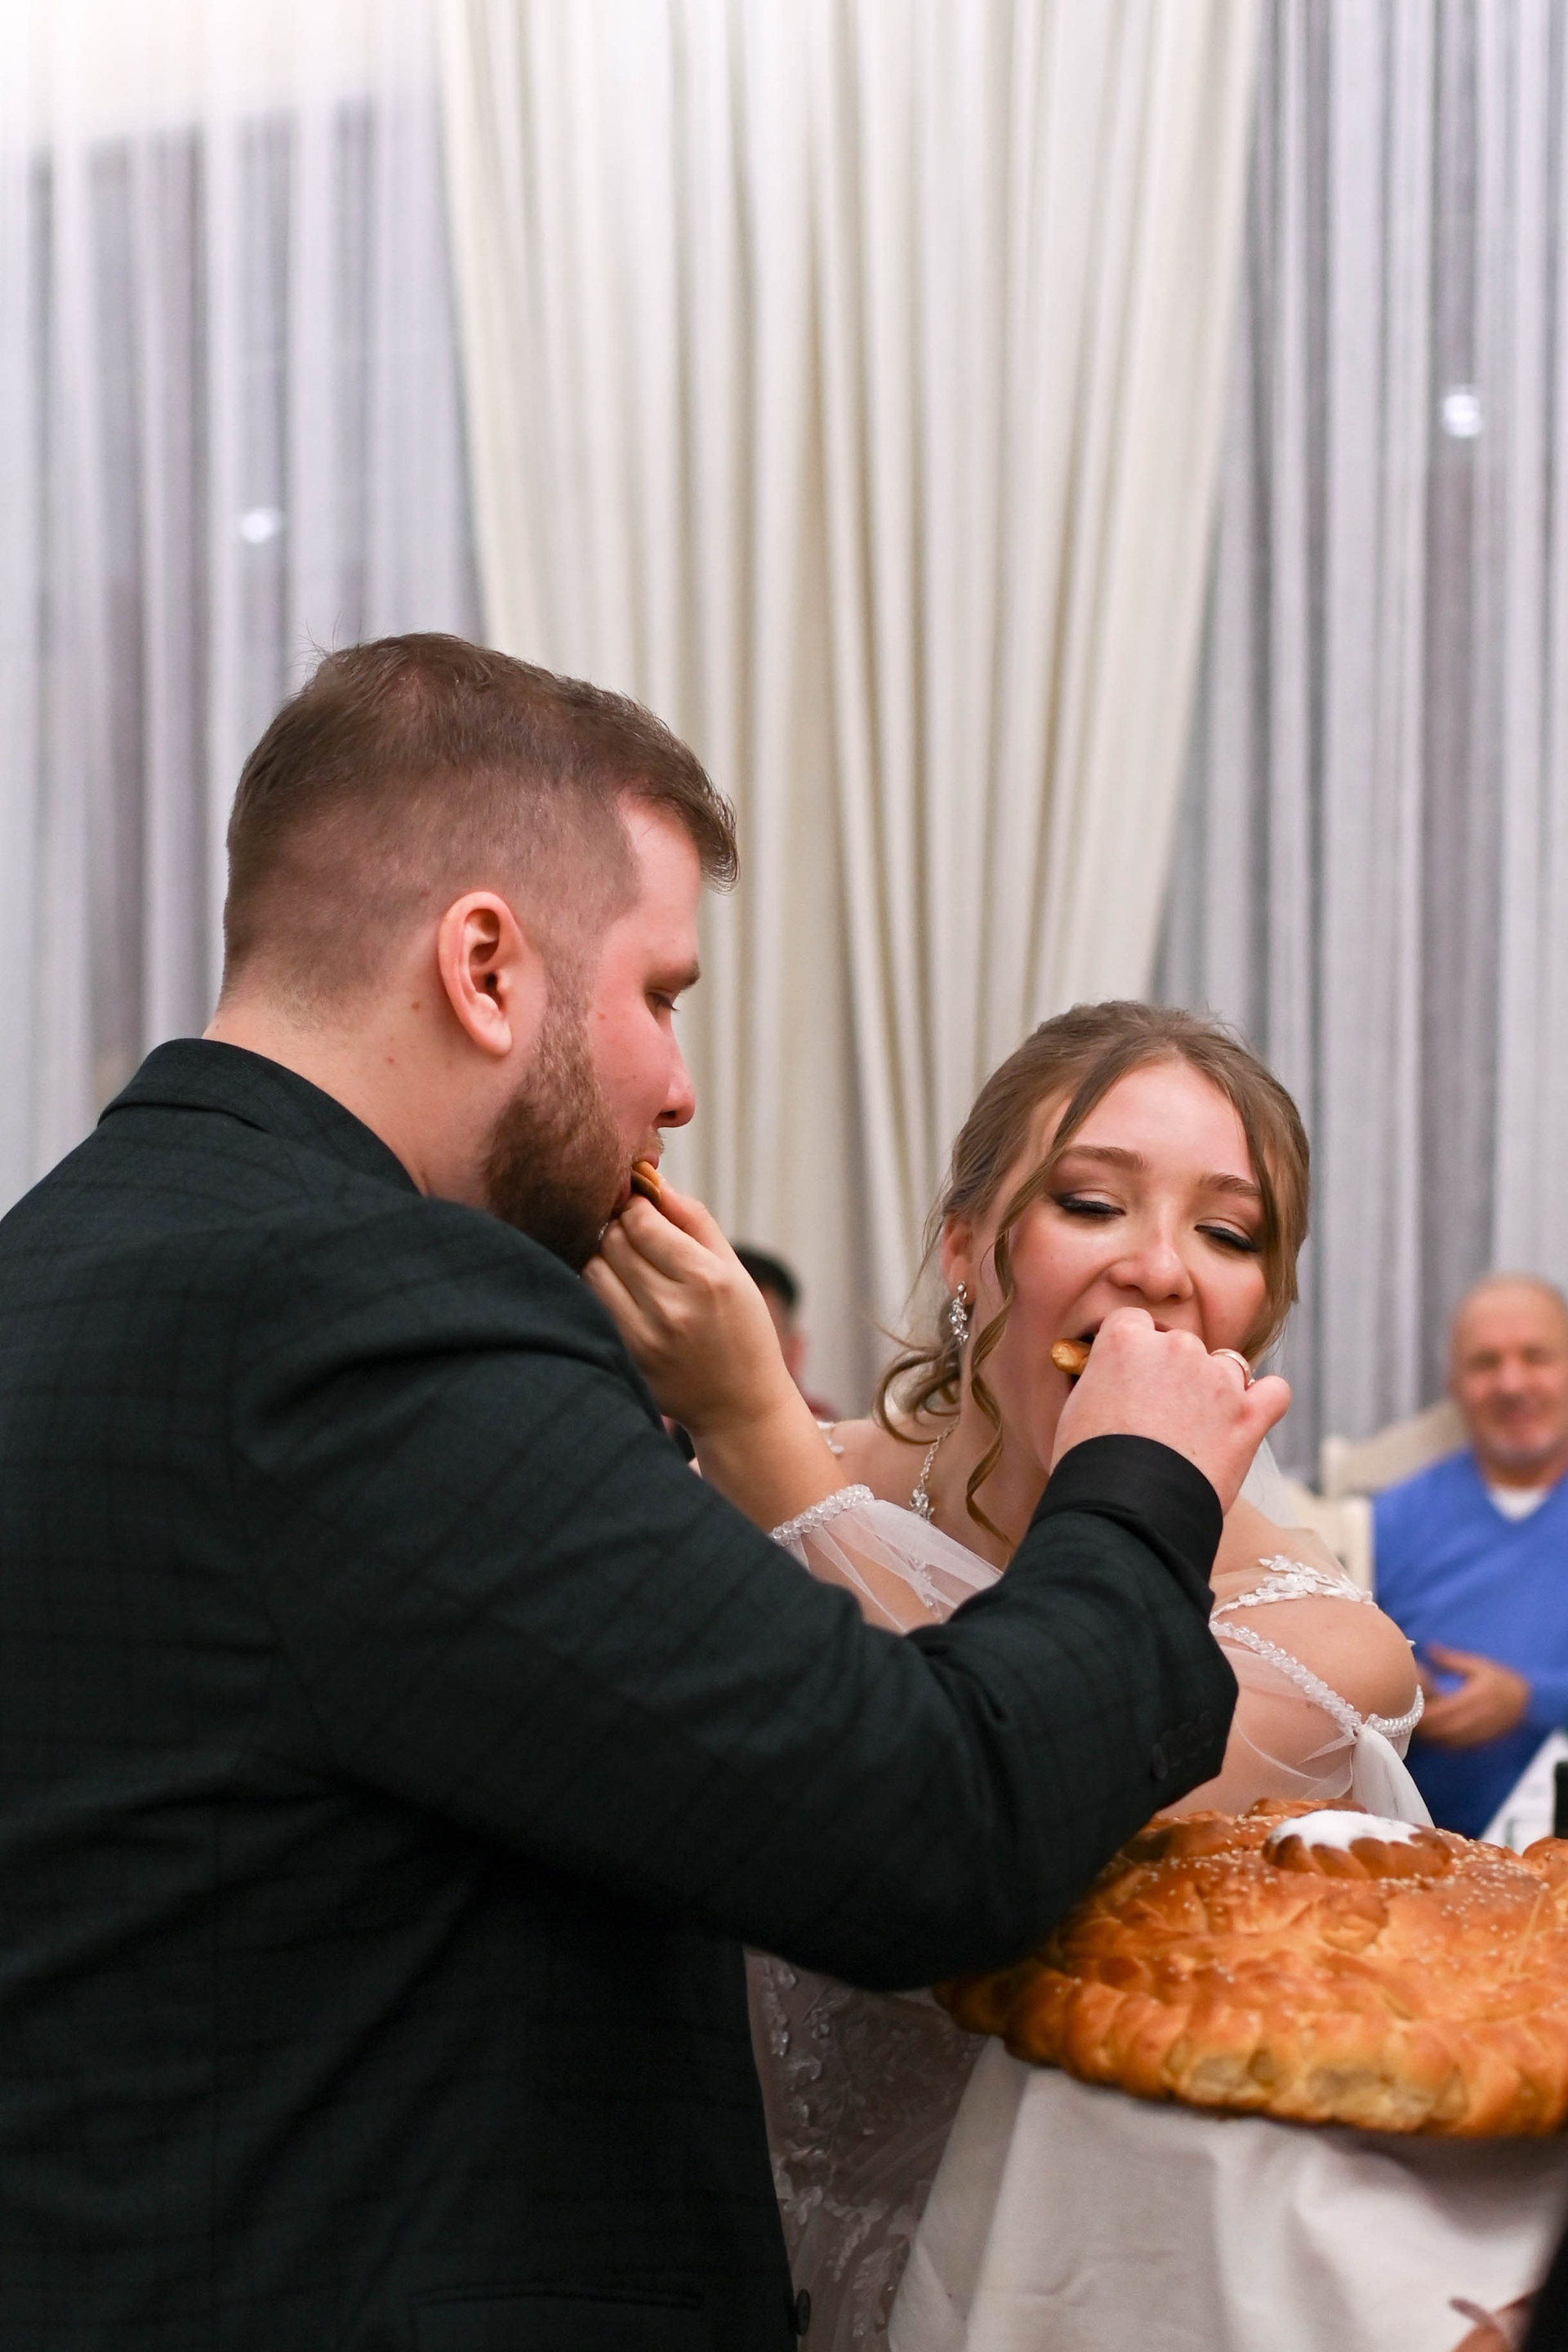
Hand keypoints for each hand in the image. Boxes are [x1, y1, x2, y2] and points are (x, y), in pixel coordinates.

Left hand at [583, 1185, 840, 1528]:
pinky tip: (619, 1290)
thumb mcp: (734, 1270)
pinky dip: (598, 1288)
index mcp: (705, 1279)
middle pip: (612, 1241)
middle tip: (629, 1231)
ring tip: (625, 1262)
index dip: (635, 1206)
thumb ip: (695, 1221)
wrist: (740, 1406)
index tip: (639, 1207)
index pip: (641, 1221)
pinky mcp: (625, 1357)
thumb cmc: (742, 1329)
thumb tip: (653, 1182)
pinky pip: (592, 1304)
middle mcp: (671, 1308)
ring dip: (602, 1256)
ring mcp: (643, 1338)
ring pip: (592, 1270)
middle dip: (617, 1227)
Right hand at [1048, 1309, 1289, 1513]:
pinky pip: (1274, 1392)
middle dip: (1173, 1375)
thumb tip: (1112, 1382)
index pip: (1133, 1323)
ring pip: (1227, 1366)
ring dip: (1216, 1388)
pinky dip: (1264, 1403)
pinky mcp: (1249, 1415)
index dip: (1133, 1353)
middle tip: (1158, 1418)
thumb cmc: (1089, 1465)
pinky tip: (1248, 1419)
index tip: (1130, 1378)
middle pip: (1181, 1345)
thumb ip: (1104, 1379)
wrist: (1123, 1512)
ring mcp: (1218, 1380)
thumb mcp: (1077, 1407)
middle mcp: (1175, 1348)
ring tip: (1198, 1429)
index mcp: (1126, 1340)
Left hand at [1415, 1645, 1529, 1747]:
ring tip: (1415, 1725)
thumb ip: (1452, 1660)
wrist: (1527, 1701)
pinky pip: (1457, 1746)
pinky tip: (1432, 1733)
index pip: (1443, 1710)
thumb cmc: (1500, 1680)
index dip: (1424, 1712)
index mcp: (1475, 1697)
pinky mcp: (1481, 1741)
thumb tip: (1429, 1648)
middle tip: (1404, 1717)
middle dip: (1423, 1725)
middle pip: (1442, 1728)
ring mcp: (1479, 1732)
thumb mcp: (1479, 1665)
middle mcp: (1477, 1717)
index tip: (1408, 1705)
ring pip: (1448, 1740)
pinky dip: (1441, 1742)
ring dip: (1430, 1735)